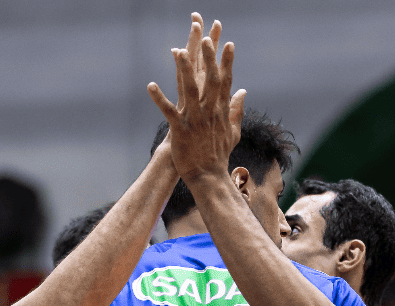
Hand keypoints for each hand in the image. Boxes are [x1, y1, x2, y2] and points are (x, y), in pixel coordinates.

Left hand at [147, 14, 244, 182]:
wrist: (208, 176)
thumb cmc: (219, 154)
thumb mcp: (233, 130)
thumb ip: (237, 109)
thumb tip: (243, 91)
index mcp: (221, 110)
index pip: (226, 81)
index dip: (227, 62)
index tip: (228, 43)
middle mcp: (209, 111)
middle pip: (210, 80)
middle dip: (208, 59)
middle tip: (206, 39)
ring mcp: (195, 120)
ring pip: (190, 90)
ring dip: (184, 70)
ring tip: (179, 51)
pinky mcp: (180, 129)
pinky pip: (168, 111)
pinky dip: (159, 98)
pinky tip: (150, 85)